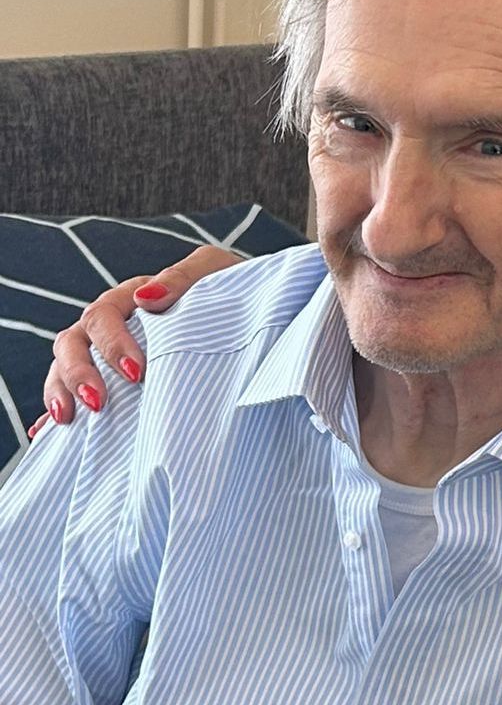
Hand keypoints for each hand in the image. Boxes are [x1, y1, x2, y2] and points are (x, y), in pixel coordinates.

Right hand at [40, 246, 241, 423]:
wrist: (251, 315)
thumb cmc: (233, 292)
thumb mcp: (214, 272)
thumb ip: (182, 277)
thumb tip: (145, 298)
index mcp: (132, 298)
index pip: (102, 316)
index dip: (112, 344)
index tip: (137, 372)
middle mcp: (112, 325)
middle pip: (72, 342)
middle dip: (80, 374)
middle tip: (99, 403)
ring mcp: (106, 354)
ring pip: (63, 367)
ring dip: (60, 392)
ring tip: (69, 418)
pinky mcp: (112, 382)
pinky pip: (75, 395)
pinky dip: (56, 410)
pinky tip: (47, 432)